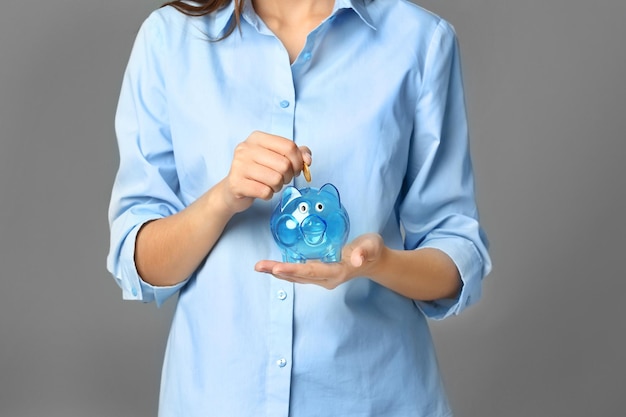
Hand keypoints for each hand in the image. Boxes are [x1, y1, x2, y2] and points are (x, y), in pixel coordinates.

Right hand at [218, 131, 311, 213]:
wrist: (233, 189)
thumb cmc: (258, 172)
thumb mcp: (276, 157)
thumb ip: (295, 153)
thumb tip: (307, 159)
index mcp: (257, 138)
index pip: (289, 146)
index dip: (298, 161)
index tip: (295, 169)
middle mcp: (246, 148)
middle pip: (284, 164)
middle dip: (288, 176)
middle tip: (281, 179)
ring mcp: (239, 165)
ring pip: (275, 179)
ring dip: (278, 186)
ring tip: (270, 185)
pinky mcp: (236, 183)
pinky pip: (265, 192)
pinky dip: (268, 195)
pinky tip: (261, 191)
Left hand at [255, 233, 384, 288]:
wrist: (374, 261)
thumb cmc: (372, 250)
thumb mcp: (371, 247)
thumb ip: (364, 252)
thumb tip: (356, 258)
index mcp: (337, 272)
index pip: (312, 271)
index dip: (294, 270)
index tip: (278, 267)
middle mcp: (327, 278)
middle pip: (299, 276)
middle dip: (278, 272)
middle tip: (259, 266)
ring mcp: (322, 278)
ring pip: (296, 277)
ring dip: (277, 272)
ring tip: (260, 267)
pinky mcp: (319, 273)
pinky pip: (299, 274)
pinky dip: (285, 270)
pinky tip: (273, 266)